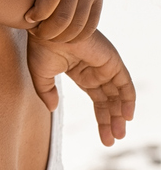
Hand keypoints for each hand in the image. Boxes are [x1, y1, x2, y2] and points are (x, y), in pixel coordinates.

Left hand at [21, 0, 102, 41]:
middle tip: (36, 33)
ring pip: (78, 25)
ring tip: (47, 35)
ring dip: (60, 37)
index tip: (27, 18)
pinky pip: (90, 26)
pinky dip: (76, 36)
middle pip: (64, 15)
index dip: (38, 12)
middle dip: (48, 31)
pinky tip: (61, 36)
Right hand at [27, 30, 135, 145]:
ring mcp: (103, 64)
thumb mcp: (41, 75)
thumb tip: (52, 108)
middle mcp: (94, 69)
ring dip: (120, 114)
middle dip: (112, 121)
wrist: (46, 29)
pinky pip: (125, 82)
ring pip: (118, 94)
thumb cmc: (41, 46)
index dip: (101, 119)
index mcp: (80, 72)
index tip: (105, 139)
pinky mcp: (111, 60)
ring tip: (119, 134)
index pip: (97, 99)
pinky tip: (127, 116)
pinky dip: (128, 99)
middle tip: (113, 140)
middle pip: (109, 100)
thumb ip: (47, 93)